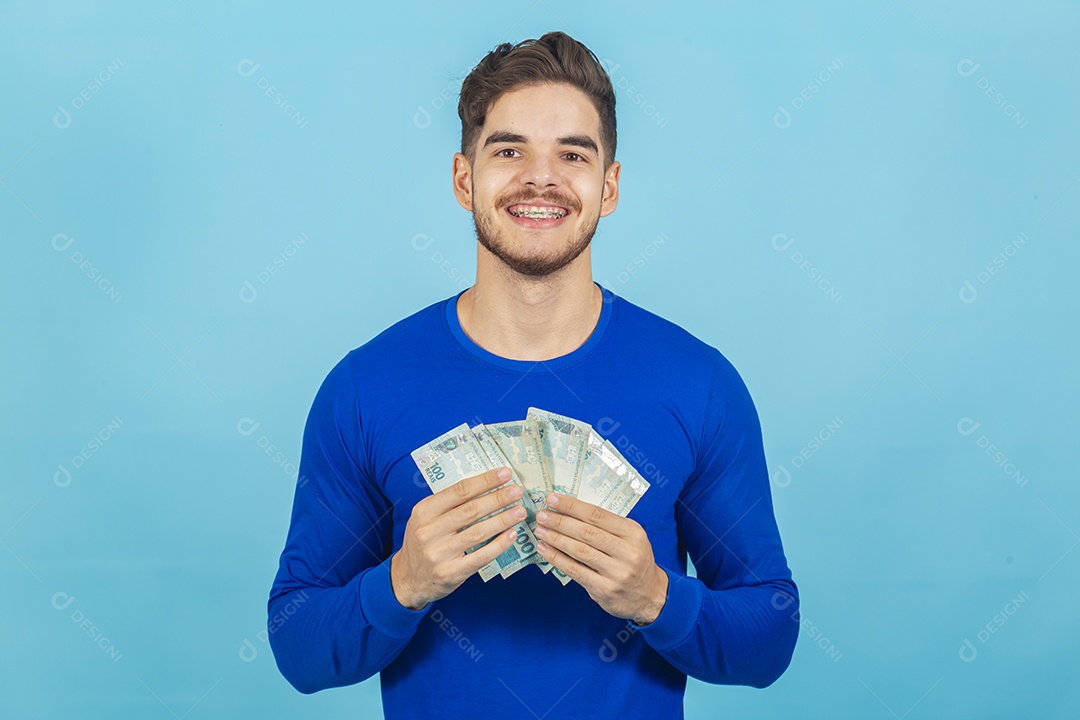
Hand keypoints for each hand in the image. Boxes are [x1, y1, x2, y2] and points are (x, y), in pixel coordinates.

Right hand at [390, 466, 525, 609]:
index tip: (505, 473)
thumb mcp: (425, 518)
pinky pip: (481, 556)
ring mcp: (439, 553)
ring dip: (503, 520)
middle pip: (471, 510)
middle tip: (517, 491)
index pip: (459, 491)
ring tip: (519, 511)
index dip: (485, 481)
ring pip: (478, 532)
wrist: (408, 578)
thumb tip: (486, 486)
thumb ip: (448, 503)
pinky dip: (499, 544)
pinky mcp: (450, 573)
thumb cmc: (423, 541)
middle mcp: (429, 531)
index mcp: (424, 511)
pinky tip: (511, 535)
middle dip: (498, 498)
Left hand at [534, 493, 667, 624]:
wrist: (650, 595)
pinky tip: (545, 549)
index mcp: (633, 533)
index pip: (597, 515)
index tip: (552, 499)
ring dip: (556, 539)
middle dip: (560, 521)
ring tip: (540, 530)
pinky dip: (557, 559)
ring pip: (579, 551)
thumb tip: (569, 510)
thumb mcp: (630, 538)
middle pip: (586, 532)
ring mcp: (617, 573)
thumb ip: (607, 526)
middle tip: (542, 515)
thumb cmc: (634, 560)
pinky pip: (576, 571)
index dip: (572, 506)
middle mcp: (628, 552)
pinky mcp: (605, 590)